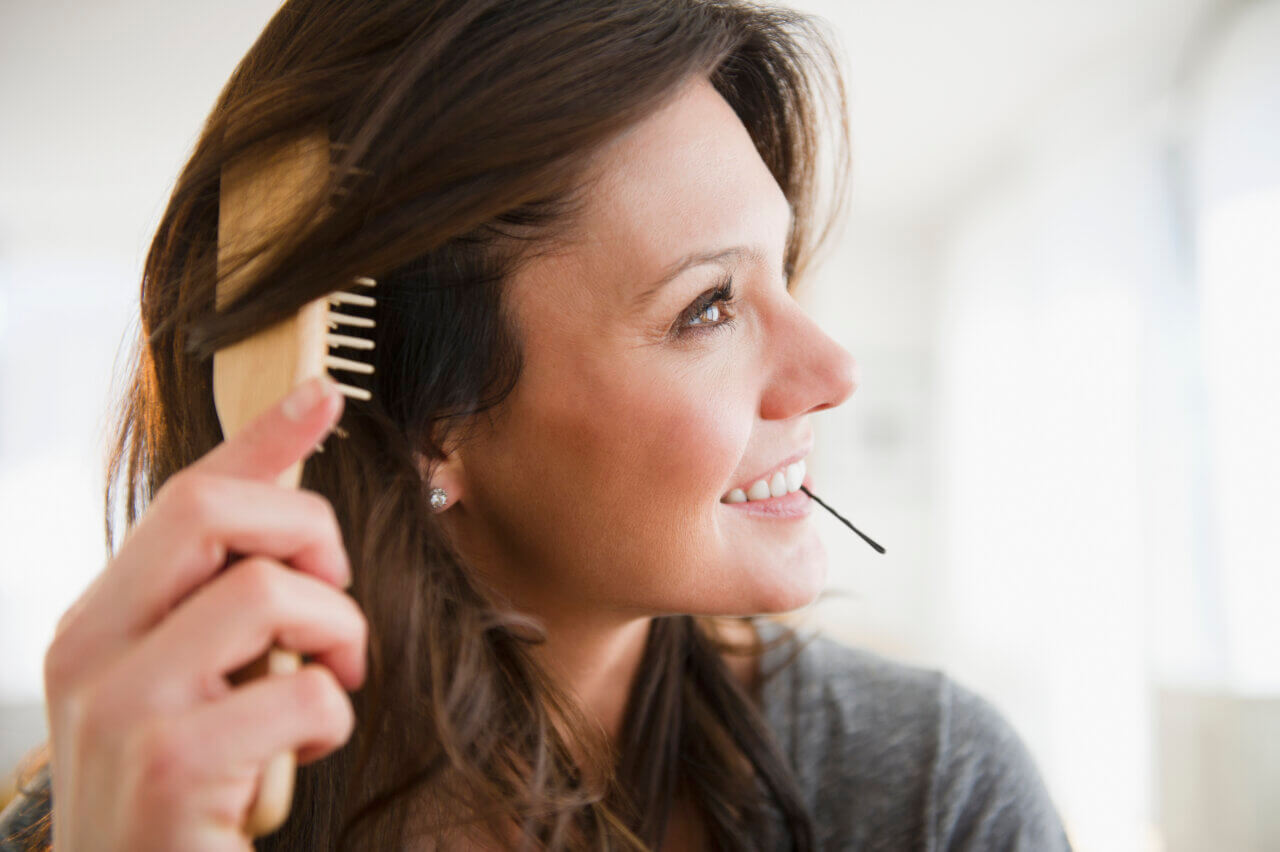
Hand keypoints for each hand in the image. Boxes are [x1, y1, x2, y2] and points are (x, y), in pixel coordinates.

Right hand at [43, 376, 366, 850]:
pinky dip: (329, 715)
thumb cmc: (183, 796)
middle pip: (212, 513)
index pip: (185, 497)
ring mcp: (120, 707)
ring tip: (331, 679)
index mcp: (100, 621)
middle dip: (308, 533)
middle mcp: (89, 650)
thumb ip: (230, 612)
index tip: (325, 393)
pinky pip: (296, 691)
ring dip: (334, 631)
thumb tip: (303, 537)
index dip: (263, 439)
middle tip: (331, 597)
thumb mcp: (197, 687)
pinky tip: (305, 747)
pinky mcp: (166, 767)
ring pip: (264, 591)